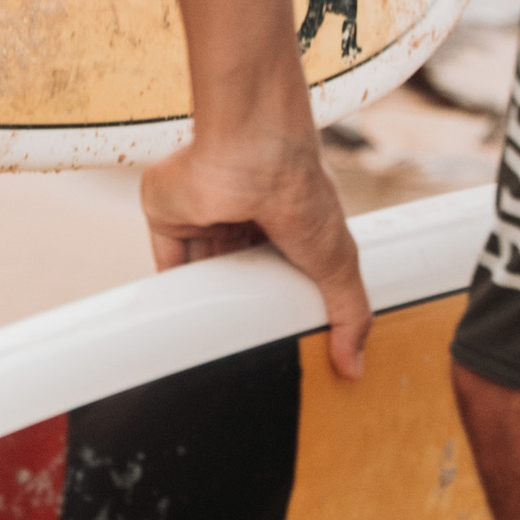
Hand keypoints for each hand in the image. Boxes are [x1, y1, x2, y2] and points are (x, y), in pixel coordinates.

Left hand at [138, 84, 371, 380]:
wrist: (251, 153)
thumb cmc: (300, 193)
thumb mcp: (338, 262)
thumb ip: (349, 314)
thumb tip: (352, 367)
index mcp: (284, 221)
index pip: (280, 269)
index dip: (281, 300)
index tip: (285, 338)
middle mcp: (242, 216)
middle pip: (238, 272)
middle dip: (242, 303)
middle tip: (247, 346)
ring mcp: (203, 214)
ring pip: (203, 269)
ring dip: (207, 301)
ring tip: (213, 343)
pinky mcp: (168, 216)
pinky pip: (167, 262)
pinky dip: (173, 291)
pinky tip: (179, 322)